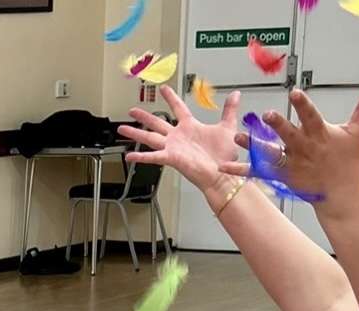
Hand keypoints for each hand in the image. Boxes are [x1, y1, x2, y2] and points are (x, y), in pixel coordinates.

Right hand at [117, 85, 242, 196]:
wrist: (223, 174)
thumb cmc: (224, 156)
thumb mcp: (228, 127)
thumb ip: (229, 110)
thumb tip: (236, 94)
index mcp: (190, 127)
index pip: (178, 108)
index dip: (171, 97)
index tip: (163, 89)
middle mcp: (179, 137)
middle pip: (157, 122)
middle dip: (144, 116)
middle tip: (132, 110)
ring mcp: (173, 148)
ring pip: (150, 137)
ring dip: (135, 133)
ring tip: (122, 128)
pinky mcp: (172, 158)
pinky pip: (153, 156)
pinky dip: (141, 156)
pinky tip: (129, 155)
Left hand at [221, 84, 358, 210]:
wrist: (340, 194)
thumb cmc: (349, 160)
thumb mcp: (358, 132)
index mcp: (321, 134)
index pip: (311, 116)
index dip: (303, 105)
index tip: (295, 93)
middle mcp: (304, 149)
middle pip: (289, 135)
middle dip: (279, 125)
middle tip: (267, 115)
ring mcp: (291, 164)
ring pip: (270, 153)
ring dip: (253, 146)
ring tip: (238, 138)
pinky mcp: (281, 176)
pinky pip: (258, 172)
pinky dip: (241, 170)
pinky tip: (223, 166)